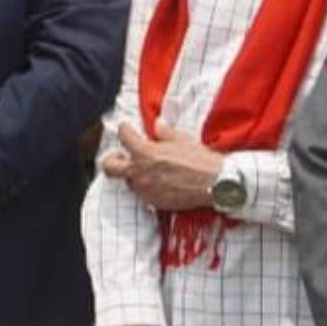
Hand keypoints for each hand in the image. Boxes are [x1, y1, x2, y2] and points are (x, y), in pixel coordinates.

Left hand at [101, 123, 220, 211]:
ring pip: (128, 180)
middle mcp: (139, 172)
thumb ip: (164, 132)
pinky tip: (160, 182)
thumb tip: (157, 124)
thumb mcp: (182, 139)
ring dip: (134, 174)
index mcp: (144, 153)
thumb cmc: (201, 160)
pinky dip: (147, 186)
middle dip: (111, 159)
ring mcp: (145, 189)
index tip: (126, 127)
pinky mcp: (154, 202)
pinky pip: (143, 193)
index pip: (124, 136)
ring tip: (148, 169)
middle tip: (120, 155)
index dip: (124, 129)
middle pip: (109, 166)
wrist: (216, 184)